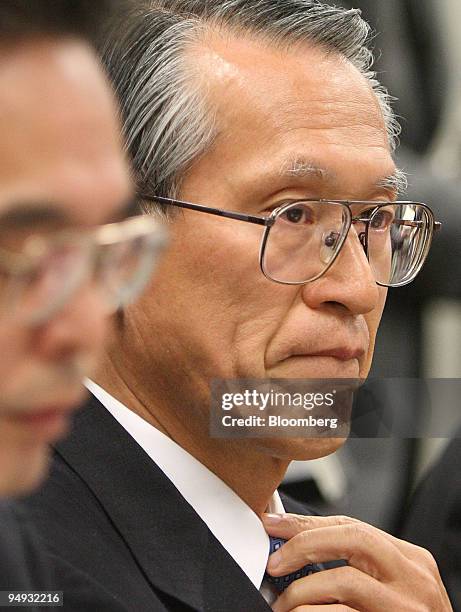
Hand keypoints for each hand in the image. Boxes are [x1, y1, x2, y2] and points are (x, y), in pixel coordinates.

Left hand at [262, 513, 451, 611]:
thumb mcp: (391, 585)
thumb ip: (357, 565)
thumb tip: (296, 548)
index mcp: (410, 559)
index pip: (352, 526)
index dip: (307, 524)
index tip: (274, 525)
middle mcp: (413, 578)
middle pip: (352, 538)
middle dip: (304, 544)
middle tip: (274, 562)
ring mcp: (406, 607)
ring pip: (345, 580)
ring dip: (303, 590)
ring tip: (283, 603)